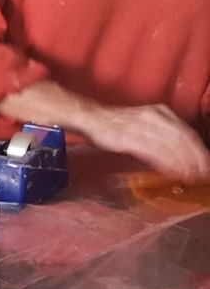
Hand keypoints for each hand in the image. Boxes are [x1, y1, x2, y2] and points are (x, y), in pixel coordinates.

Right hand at [81, 103, 209, 180]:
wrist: (91, 117)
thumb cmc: (117, 123)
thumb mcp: (145, 121)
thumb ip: (161, 133)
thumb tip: (179, 153)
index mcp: (160, 112)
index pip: (187, 132)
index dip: (199, 150)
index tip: (205, 164)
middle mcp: (153, 117)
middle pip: (182, 139)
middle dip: (195, 159)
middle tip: (202, 174)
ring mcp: (140, 127)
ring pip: (169, 146)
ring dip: (182, 164)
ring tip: (190, 176)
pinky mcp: (128, 139)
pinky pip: (152, 152)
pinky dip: (165, 163)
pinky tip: (171, 172)